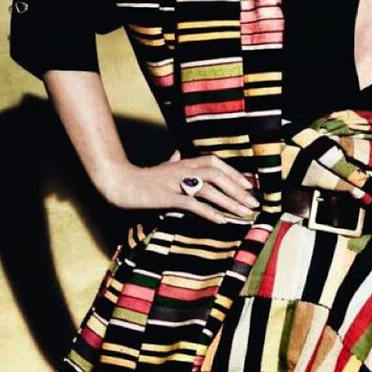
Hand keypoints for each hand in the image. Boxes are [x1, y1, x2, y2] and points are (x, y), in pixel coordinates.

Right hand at [103, 149, 259, 223]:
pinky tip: (221, 220)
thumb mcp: (161, 166)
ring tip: (243, 213)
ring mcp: (174, 183)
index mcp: (184, 162)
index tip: (248, 186)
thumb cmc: (142, 178)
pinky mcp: (166, 197)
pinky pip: (192, 204)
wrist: (118, 182)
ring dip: (228, 202)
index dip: (233, 173)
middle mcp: (182, 169)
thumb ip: (173, 159)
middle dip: (237, 190)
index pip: (214, 163)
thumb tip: (178, 151)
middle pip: (216, 175)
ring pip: (208, 190)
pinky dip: (208, 212)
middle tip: (253, 204)